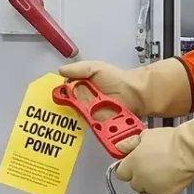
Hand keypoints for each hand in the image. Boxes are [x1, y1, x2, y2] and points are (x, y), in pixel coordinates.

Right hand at [55, 57, 193, 118]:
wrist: (135, 92)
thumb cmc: (117, 79)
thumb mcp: (95, 68)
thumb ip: (78, 69)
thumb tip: (61, 71)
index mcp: (79, 88)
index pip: (63, 92)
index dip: (60, 93)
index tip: (58, 92)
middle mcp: (82, 102)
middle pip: (68, 105)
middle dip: (70, 101)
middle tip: (74, 96)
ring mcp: (89, 114)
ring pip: (77, 114)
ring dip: (82, 109)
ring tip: (90, 102)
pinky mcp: (97, 125)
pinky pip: (89, 125)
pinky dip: (91, 121)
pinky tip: (94, 114)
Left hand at [111, 101, 193, 193]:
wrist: (191, 152)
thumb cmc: (172, 142)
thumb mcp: (146, 135)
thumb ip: (129, 143)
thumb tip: (120, 147)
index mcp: (131, 165)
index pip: (120, 172)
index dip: (127, 167)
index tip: (133, 163)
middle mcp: (138, 180)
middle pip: (132, 182)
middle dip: (139, 175)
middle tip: (151, 164)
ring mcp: (150, 190)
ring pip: (144, 191)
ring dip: (149, 184)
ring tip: (161, 171)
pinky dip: (160, 191)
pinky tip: (167, 178)